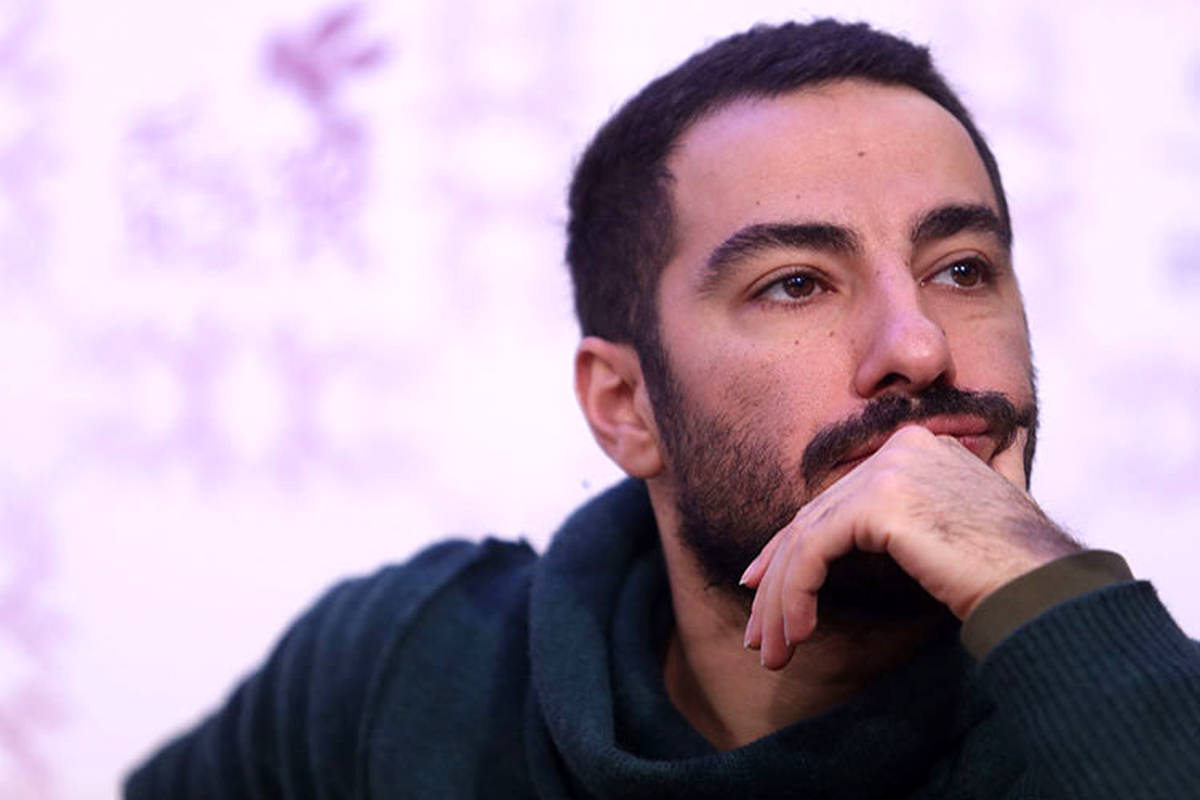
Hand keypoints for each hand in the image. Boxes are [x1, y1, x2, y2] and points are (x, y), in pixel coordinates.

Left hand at [740, 424, 1080, 669]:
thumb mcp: (947, 532)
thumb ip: (907, 521)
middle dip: (778, 580)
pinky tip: (797, 632)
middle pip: (814, 518)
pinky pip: (814, 551)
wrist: (1044, 586)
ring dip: (781, 600)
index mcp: (914, 448)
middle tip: (760, 633)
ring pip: (807, 538)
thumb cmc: (1007, 573)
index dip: (791, 545)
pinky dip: (796, 594)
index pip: (834, 501)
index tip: (763, 586)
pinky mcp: (880, 503)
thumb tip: (860, 537)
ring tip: (772, 650)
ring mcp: (889, 471)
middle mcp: (898, 449)